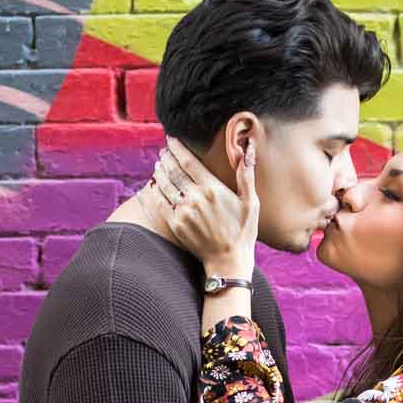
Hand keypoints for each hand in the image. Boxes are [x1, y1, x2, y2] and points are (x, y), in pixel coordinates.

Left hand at [149, 134, 258, 274]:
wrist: (229, 261)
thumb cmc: (243, 232)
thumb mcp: (251, 202)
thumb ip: (246, 175)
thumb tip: (248, 149)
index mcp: (212, 188)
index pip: (188, 161)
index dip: (177, 148)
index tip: (171, 140)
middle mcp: (195, 198)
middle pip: (173, 170)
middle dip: (166, 157)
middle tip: (163, 151)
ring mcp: (183, 212)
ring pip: (164, 185)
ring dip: (159, 172)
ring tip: (158, 165)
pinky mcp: (175, 225)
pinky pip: (158, 204)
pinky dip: (153, 192)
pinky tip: (151, 186)